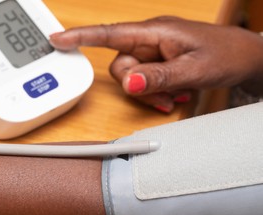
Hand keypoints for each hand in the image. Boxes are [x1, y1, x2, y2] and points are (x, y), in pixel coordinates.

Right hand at [50, 16, 262, 112]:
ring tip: (174, 95)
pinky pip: (144, 80)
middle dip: (136, 86)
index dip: (82, 37)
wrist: (245, 58)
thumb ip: (159, 76)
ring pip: (132, 78)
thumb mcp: (194, 69)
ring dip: (149, 93)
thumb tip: (128, 83)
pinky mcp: (159, 62)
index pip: (111, 33)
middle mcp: (150, 40)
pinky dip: (155, 92)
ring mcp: (154, 52)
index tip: (57, 38)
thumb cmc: (226, 55)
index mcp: (155, 32)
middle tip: (162, 94)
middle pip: (120, 66)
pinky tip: (175, 94)